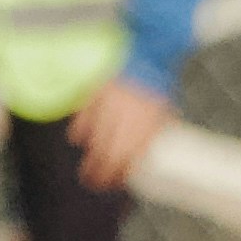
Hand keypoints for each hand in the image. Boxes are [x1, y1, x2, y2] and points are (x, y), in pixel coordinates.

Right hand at [70, 77, 174, 194]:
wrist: (147, 57)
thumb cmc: (156, 86)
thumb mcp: (163, 112)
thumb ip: (154, 133)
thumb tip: (150, 152)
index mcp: (146, 124)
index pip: (130, 158)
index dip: (120, 174)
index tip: (114, 183)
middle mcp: (128, 119)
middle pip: (110, 154)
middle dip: (100, 173)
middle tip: (94, 182)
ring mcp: (111, 107)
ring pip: (96, 140)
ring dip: (89, 158)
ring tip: (86, 170)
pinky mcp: (98, 94)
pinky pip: (84, 117)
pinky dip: (79, 130)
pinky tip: (77, 140)